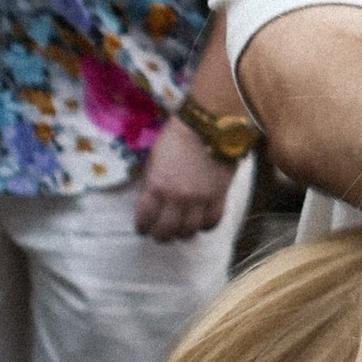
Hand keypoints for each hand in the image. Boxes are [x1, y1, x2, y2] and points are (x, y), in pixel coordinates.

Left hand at [134, 115, 237, 242]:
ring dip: (182, 233)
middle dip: (160, 235)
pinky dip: (205, 226)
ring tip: (180, 230)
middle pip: (166, 231)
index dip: (142, 227)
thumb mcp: (154, 159)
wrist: (209, 125)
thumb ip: (152, 183)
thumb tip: (151, 201)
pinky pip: (212, 222)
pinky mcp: (219, 197)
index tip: (143, 228)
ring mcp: (200, 200)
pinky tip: (201, 222)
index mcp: (157, 186)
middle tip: (160, 234)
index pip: (145, 219)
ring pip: (189, 231)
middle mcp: (177, 198)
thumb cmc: (177, 137)